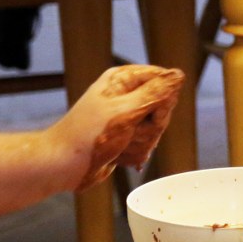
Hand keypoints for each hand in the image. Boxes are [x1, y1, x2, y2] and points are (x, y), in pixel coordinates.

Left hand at [51, 64, 184, 190]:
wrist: (64, 165)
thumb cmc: (88, 136)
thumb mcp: (125, 112)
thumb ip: (155, 94)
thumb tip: (179, 76)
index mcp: (123, 79)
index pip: (164, 80)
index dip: (163, 100)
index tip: (150, 114)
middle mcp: (126, 94)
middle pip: (163, 107)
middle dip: (151, 126)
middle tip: (129, 132)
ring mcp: (126, 116)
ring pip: (156, 129)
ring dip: (141, 142)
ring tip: (120, 145)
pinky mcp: (125, 135)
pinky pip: (145, 143)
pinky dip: (135, 152)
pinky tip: (119, 154)